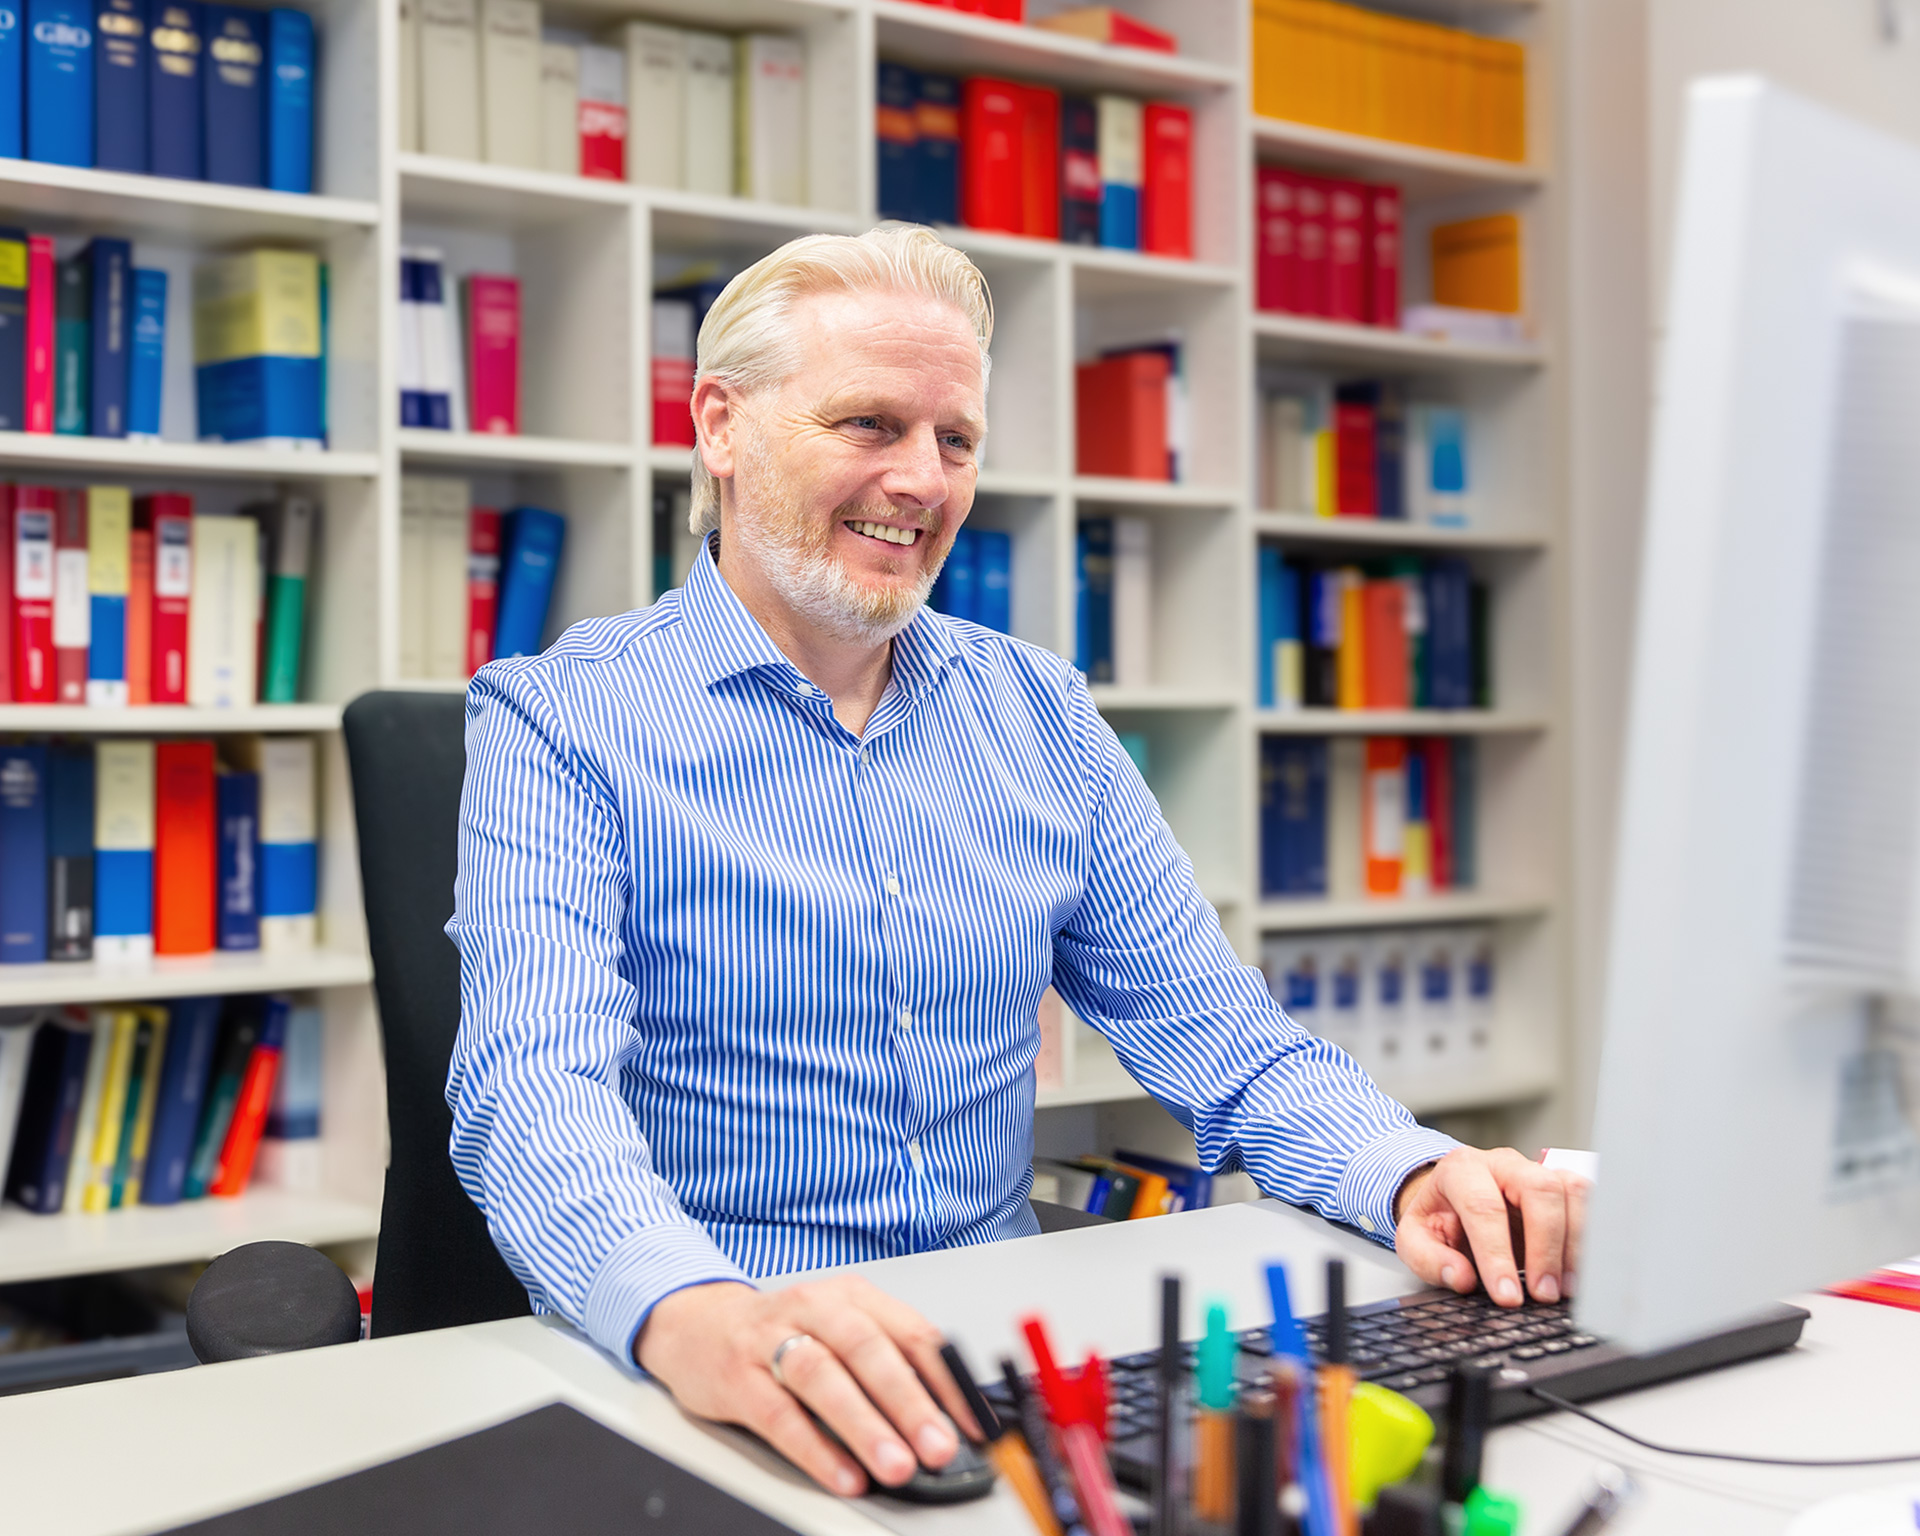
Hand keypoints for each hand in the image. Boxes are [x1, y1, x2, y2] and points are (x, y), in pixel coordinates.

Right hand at [634, 1276, 980, 1496]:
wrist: (697, 1324)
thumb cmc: (783, 1332)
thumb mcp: (840, 1330)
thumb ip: (889, 1360)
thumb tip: (947, 1413)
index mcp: (852, 1296)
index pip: (911, 1334)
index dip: (947, 1381)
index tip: (973, 1424)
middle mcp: (815, 1309)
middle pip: (868, 1350)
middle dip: (909, 1402)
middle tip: (939, 1447)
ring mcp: (772, 1340)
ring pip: (824, 1378)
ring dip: (865, 1426)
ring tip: (897, 1466)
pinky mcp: (738, 1378)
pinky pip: (779, 1415)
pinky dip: (814, 1448)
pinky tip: (843, 1474)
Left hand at [1392, 1147, 1589, 1307]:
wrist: (1452, 1197)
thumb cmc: (1439, 1218)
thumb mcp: (1414, 1239)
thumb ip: (1430, 1259)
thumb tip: (1462, 1278)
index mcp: (1461, 1170)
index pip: (1484, 1207)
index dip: (1497, 1254)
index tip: (1507, 1296)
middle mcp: (1504, 1163)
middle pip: (1538, 1190)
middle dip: (1545, 1247)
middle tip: (1542, 1294)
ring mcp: (1538, 1169)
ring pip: (1571, 1191)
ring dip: (1575, 1243)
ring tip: (1565, 1289)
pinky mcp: (1562, 1184)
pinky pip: (1589, 1200)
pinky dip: (1591, 1236)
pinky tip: (1581, 1271)